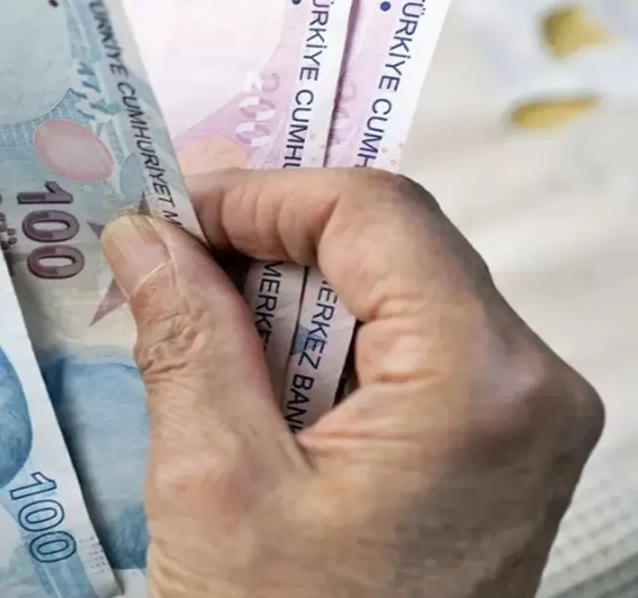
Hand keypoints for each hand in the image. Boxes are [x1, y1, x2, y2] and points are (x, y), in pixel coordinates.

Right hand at [101, 168, 603, 597]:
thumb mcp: (215, 482)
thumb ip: (187, 335)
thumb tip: (148, 237)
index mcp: (479, 384)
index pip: (375, 214)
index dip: (264, 195)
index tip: (175, 213)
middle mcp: (530, 387)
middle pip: (393, 247)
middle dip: (272, 243)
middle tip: (171, 260)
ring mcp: (523, 421)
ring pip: (399, 293)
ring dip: (291, 297)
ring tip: (199, 325)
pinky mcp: (497, 449)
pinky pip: (410, 351)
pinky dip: (324, 346)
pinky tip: (254, 381)